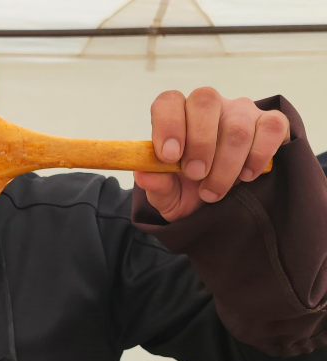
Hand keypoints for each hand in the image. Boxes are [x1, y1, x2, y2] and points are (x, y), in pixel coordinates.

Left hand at [134, 87, 290, 221]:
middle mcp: (209, 106)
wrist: (221, 205)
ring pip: (237, 126)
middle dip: (200, 143)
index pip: (169, 101)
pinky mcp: (270, 123)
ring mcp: (241, 111)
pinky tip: (245, 176)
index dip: (168, 124)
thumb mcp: (167, 196)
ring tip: (213, 192)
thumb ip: (156, 185)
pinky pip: (271, 129)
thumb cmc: (188, 191)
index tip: (169, 156)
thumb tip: (143, 174)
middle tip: (196, 175)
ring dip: (225, 166)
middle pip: (205, 101)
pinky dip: (258, 157)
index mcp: (177, 115)